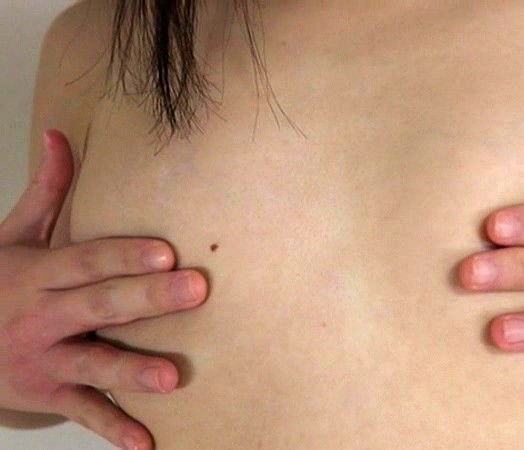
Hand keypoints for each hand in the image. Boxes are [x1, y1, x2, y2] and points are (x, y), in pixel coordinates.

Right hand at [0, 131, 207, 449]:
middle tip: (196, 292)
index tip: (167, 251)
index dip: (125, 255)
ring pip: (93, 363)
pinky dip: (113, 428)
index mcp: (39, 273)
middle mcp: (44, 316)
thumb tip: (62, 135)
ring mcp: (45, 359)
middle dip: (147, 300)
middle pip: (100, 305)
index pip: (88, 260)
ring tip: (173, 377)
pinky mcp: (48, 394)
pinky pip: (84, 412)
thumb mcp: (12, 238)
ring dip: (132, 371)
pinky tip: (148, 442)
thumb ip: (45, 192)